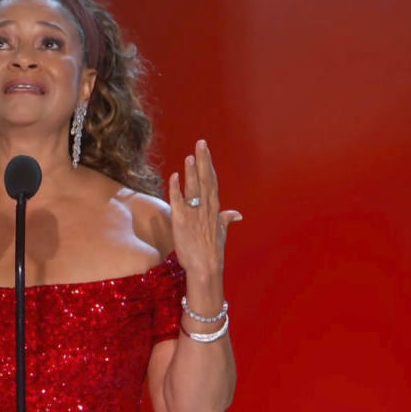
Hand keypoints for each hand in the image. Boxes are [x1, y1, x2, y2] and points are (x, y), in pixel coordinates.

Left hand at [168, 140, 241, 277]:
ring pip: (193, 188)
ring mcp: (194, 214)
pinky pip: (178, 201)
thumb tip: (236, 214)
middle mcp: (206, 209)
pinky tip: (173, 176)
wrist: (205, 268)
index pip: (212, 182)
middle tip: (200, 143)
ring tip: (189, 156)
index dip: (208, 165)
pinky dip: (175, 189)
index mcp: (214, 209)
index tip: (205, 150)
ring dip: (191, 172)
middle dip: (203, 161)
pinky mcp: (181, 221)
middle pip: (205, 180)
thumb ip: (226, 220)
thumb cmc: (211, 252)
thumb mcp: (221, 233)